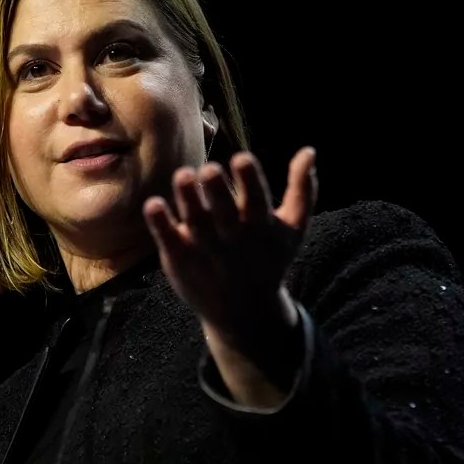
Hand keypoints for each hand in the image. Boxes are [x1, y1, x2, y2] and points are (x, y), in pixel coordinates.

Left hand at [143, 147, 317, 357]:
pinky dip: (160, 222)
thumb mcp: (294, 228)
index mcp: (260, 225)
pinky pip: (166, 237)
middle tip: (208, 169)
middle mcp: (231, 236)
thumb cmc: (269, 259)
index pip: (256, 199)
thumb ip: (302, 189)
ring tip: (182, 175)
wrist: (243, 313)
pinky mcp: (179, 256)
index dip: (249, 179)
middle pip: (223, 210)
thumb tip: (309, 150)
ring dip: (187, 197)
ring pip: (194, 219)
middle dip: (216, 189)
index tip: (242, 158)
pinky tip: (153, 204)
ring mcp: (203, 247)